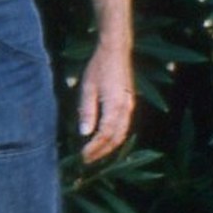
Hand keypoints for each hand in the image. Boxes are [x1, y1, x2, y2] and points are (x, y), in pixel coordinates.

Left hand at [77, 41, 133, 163]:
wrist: (117, 51)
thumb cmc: (99, 67)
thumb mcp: (88, 87)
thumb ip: (87, 111)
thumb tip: (84, 133)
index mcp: (115, 105)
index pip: (105, 134)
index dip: (94, 148)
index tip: (82, 156)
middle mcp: (126, 109)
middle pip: (116, 138)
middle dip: (101, 152)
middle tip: (87, 160)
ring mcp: (130, 106)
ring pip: (122, 134)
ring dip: (109, 147)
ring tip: (95, 154)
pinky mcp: (130, 104)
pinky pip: (124, 126)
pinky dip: (115, 138)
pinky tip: (105, 141)